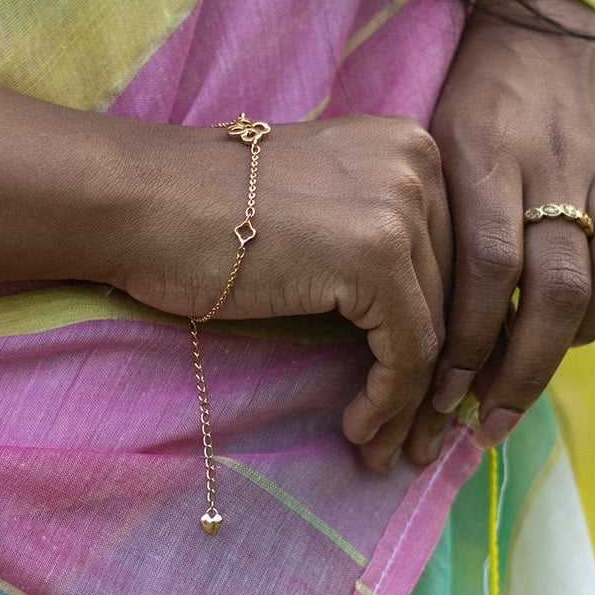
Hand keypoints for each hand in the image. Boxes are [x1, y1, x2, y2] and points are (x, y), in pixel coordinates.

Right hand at [119, 115, 450, 472]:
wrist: (141, 201)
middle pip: (453, 294)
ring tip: (384, 449)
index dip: (450, 332)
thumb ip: (371, 233)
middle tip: (418, 437)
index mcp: (407, 145)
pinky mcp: (375, 258)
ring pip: (435, 331)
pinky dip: (387, 402)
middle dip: (439, 377)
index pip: (454, 254)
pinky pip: (406, 352)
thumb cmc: (201, 213)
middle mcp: (417, 163)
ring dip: (411, 404)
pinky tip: (357, 429)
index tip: (432, 391)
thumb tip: (415, 321)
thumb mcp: (315, 204)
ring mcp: (399, 207)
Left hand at [404, 0, 594, 464]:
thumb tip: (393, 322)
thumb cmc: (464, 96)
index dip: (464, 339)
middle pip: (553, 285)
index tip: (435, 396)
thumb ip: (424, 218)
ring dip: (572, 346)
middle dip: (516, 368)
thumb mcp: (426, 142)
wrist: (548, 13)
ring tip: (524, 388)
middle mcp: (555, 164)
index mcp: (486, 155)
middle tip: (479, 425)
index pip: (483, 264)